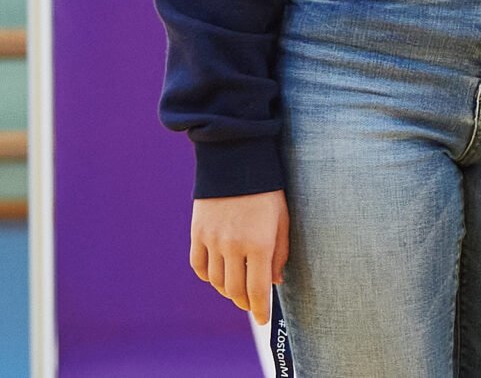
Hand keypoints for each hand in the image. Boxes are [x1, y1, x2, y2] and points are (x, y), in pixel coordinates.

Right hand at [189, 190, 287, 325]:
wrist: (237, 161)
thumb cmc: (268, 190)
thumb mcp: (282, 220)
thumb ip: (280, 253)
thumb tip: (274, 282)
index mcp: (259, 244)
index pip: (257, 290)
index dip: (259, 309)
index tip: (262, 319)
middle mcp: (233, 247)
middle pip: (235, 290)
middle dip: (244, 302)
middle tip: (251, 304)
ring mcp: (212, 241)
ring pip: (216, 281)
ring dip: (227, 290)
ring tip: (237, 290)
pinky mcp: (197, 234)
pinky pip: (199, 266)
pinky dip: (208, 276)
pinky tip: (218, 276)